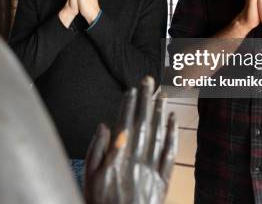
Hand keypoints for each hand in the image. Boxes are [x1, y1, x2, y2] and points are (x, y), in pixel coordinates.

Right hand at [84, 76, 177, 203]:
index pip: (124, 124)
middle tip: (148, 80)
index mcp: (117, 158)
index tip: (132, 89)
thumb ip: (97, 151)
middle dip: (145, 100)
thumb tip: (105, 126)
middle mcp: (136, 160)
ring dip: (159, 112)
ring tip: (161, 94)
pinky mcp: (162, 181)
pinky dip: (172, 135)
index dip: (128, 105)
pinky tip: (172, 120)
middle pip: (142, 124)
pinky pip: (169, 154)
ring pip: (157, 134)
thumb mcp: (89, 178)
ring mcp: (151, 170)